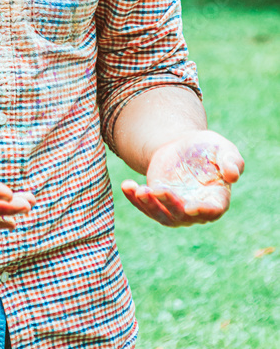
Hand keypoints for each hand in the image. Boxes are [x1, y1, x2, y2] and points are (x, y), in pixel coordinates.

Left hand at [121, 129, 243, 226]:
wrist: (181, 145)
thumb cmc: (206, 147)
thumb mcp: (222, 148)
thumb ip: (231, 160)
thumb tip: (233, 175)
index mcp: (217, 198)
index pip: (213, 211)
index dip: (204, 211)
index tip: (190, 206)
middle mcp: (196, 209)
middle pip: (184, 215)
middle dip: (169, 204)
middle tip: (156, 190)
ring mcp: (176, 209)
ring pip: (163, 215)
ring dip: (149, 205)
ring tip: (139, 189)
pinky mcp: (157, 202)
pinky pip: (146, 206)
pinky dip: (134, 199)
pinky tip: (126, 185)